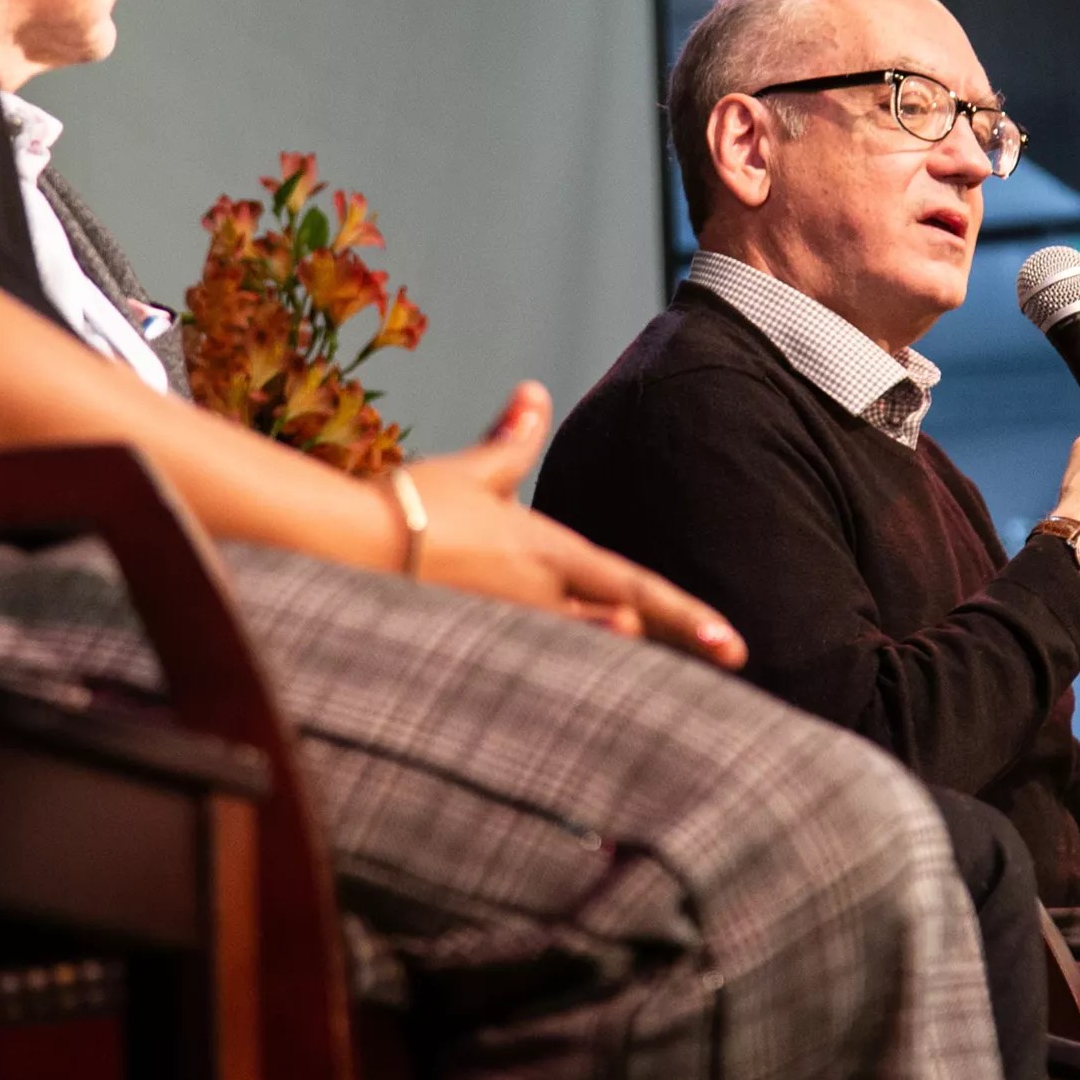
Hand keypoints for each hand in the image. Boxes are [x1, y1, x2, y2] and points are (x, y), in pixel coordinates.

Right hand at [402, 382, 746, 669]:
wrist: (345, 545)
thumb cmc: (409, 504)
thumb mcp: (473, 469)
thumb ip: (511, 437)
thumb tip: (535, 391)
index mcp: (549, 552)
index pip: (635, 588)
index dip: (688, 616)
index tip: (734, 644)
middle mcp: (541, 596)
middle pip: (623, 629)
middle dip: (666, 639)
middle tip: (727, 656)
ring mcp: (512, 628)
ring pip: (587, 652)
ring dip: (619, 653)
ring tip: (658, 663)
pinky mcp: (482, 647)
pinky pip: (541, 664)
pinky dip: (570, 664)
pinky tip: (589, 688)